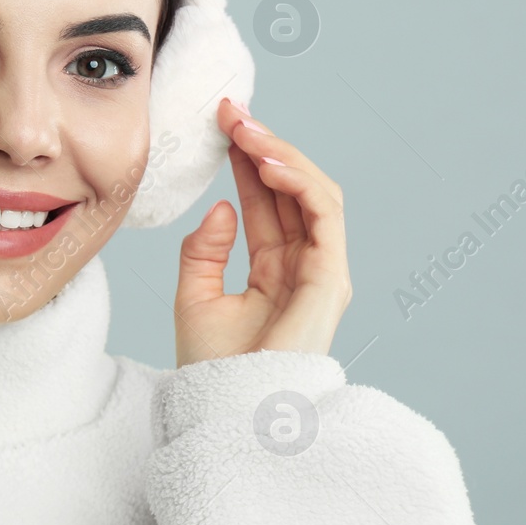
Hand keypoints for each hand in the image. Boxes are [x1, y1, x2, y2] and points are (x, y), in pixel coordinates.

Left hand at [173, 97, 350, 367]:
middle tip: (232, 112)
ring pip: (315, 193)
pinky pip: (325, 216)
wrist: (224, 413)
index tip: (221, 123)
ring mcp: (321, 272)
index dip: (248, 160)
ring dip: (283, 155)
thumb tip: (223, 206)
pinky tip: (268, 162)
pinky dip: (300, 182)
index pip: (266, 200)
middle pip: (292, 189)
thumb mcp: (194, 297)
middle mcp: (304, 266)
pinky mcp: (330, 280)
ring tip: (248, 131)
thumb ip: (204, 251)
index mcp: (275, 270)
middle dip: (265, 145)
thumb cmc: (212, 370)